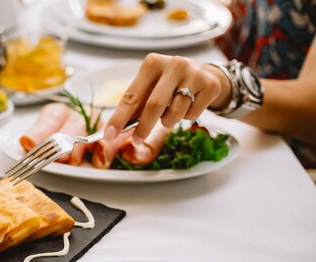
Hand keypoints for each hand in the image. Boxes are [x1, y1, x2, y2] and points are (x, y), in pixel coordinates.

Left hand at [99, 54, 230, 163]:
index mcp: (152, 63)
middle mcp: (174, 64)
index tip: (108, 135)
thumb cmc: (168, 83)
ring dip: (168, 121)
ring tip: (170, 113)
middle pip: (154, 105)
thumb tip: (117, 130)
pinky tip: (189, 105)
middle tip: (136, 140)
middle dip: (143, 127)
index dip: (119, 118)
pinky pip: (192, 115)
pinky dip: (186, 117)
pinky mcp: (210, 85)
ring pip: (175, 113)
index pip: (131, 96)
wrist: (204, 73)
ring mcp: (195, 74)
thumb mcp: (151, 86)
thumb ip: (137, 104)